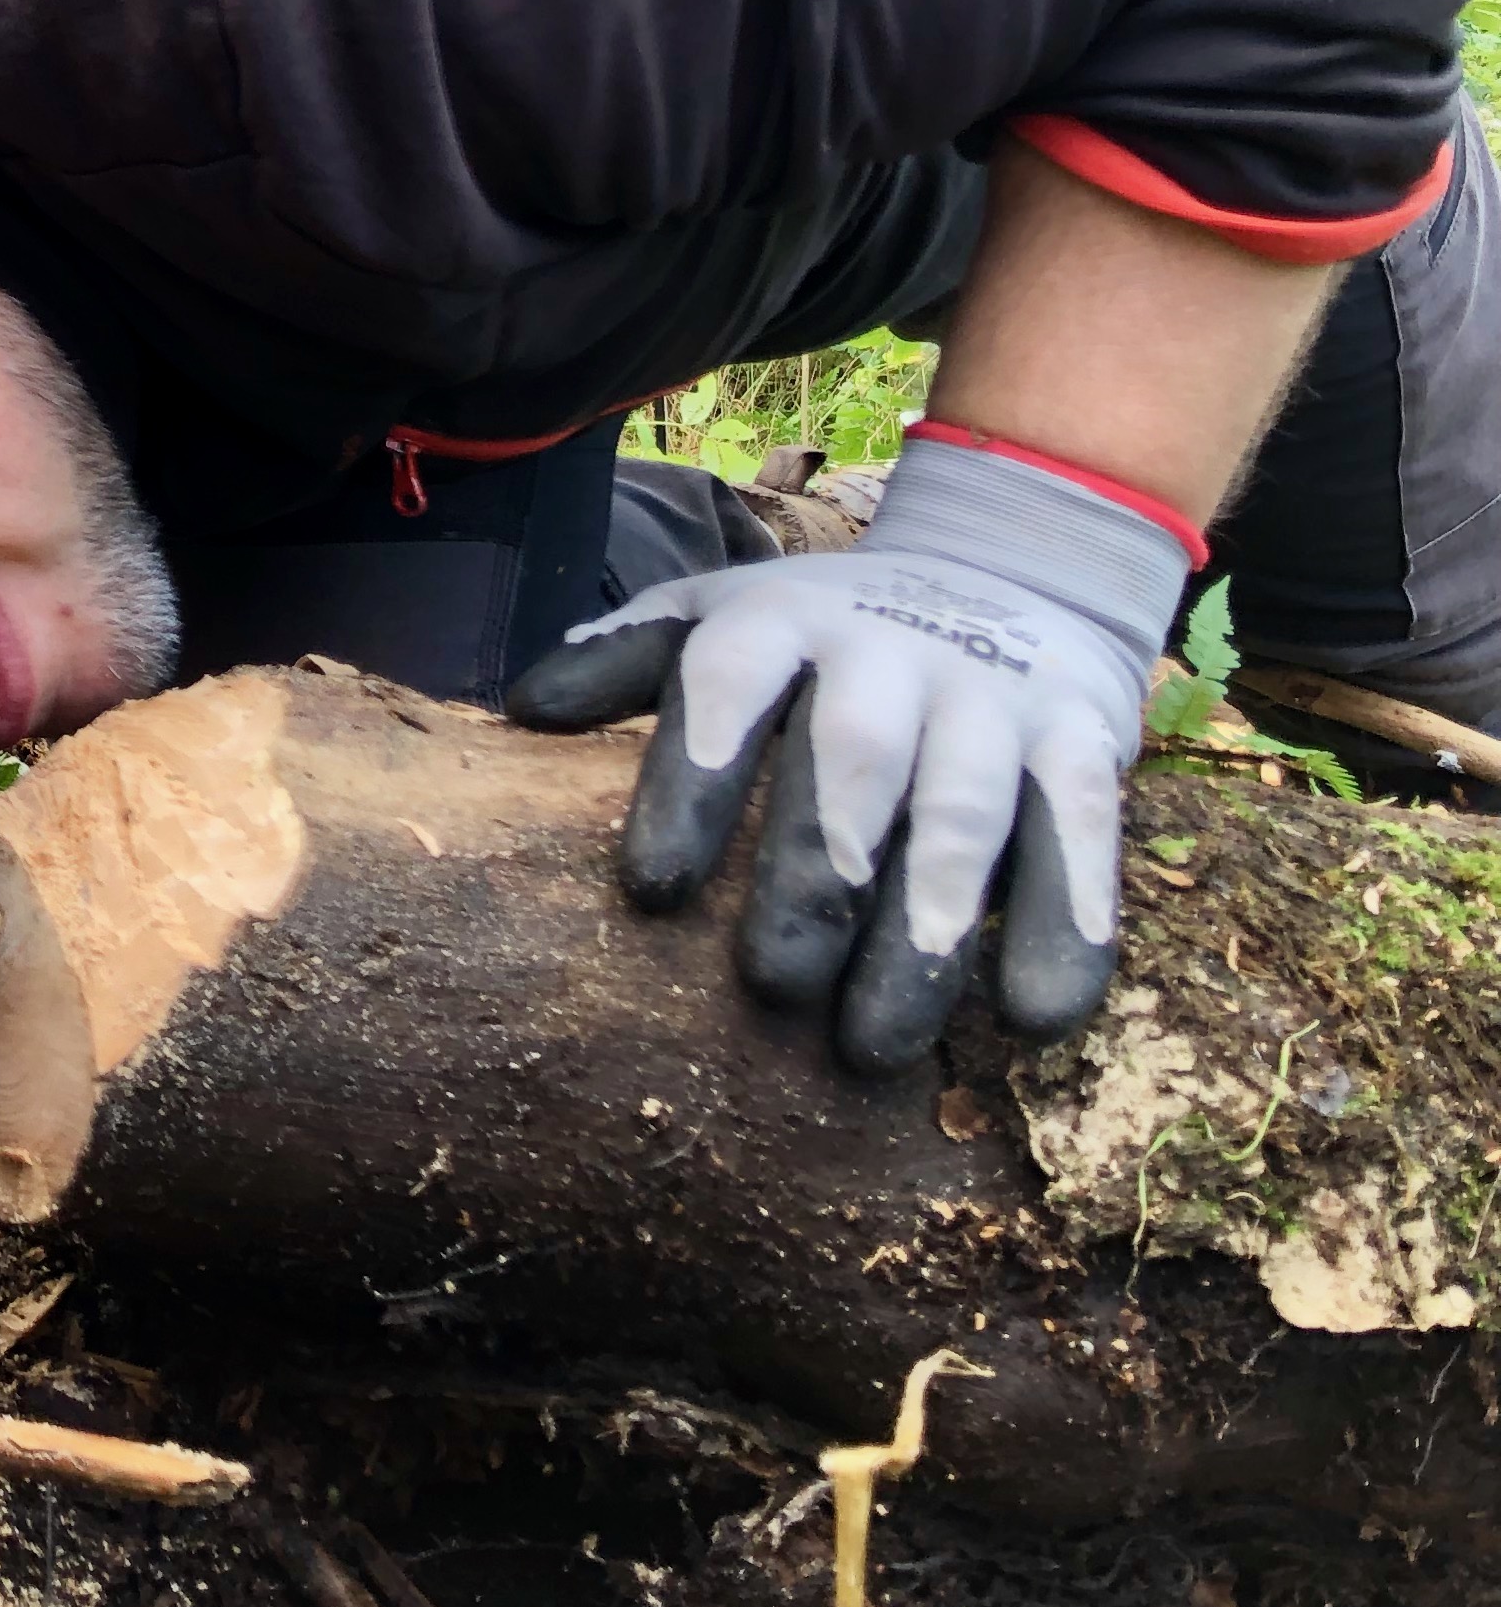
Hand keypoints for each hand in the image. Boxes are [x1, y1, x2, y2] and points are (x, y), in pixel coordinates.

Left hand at [507, 434, 1191, 1071]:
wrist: (1013, 565)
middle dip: (811, 878)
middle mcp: (890, 651)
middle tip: (769, 988)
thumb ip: (626, 660)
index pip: (724, 684)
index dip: (689, 781)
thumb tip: (520, 714)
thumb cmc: (825, 633)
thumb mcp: (721, 616)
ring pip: (966, 814)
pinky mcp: (1085, 741)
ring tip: (874, 1041)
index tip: (651, 890)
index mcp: (780, 619)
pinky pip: (1080, 836)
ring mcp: (992, 697)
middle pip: (853, 762)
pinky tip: (1030, 1019)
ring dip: (926, 930)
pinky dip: (1065, 925)